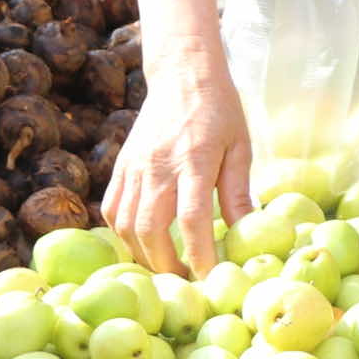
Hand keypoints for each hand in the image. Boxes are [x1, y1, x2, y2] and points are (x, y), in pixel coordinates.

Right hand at [104, 50, 254, 276]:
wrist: (182, 73)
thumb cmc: (220, 110)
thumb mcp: (240, 146)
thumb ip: (238, 191)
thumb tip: (246, 233)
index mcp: (194, 159)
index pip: (192, 218)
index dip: (199, 255)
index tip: (209, 279)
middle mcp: (157, 165)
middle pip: (150, 229)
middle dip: (166, 265)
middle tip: (184, 284)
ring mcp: (133, 166)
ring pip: (126, 225)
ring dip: (143, 255)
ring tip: (165, 270)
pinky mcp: (121, 166)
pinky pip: (112, 209)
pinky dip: (123, 234)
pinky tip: (142, 245)